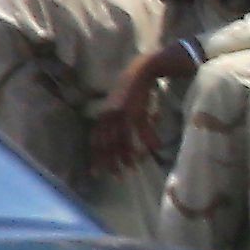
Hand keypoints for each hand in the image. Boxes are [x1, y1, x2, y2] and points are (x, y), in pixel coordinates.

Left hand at [88, 42, 188, 170]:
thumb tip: (114, 140)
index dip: (96, 158)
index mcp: (103, 116)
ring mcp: (122, 114)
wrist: (140, 71)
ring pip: (122, 141)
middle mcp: (109, 117)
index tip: (96, 174)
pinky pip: (141, 130)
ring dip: (128, 156)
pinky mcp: (136, 111)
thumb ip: (113, 123)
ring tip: (132, 169)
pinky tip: (154, 149)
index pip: (96, 142)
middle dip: (111, 162)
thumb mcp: (116, 108)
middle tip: (117, 177)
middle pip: (107, 145)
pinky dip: (148, 140)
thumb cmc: (128, 92)